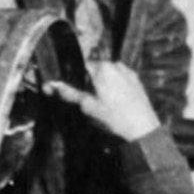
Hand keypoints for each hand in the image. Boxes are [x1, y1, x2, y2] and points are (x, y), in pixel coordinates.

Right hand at [43, 60, 161, 142]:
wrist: (142, 128)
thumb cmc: (114, 117)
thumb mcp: (87, 106)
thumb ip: (69, 93)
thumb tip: (52, 85)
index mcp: (103, 68)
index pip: (81, 65)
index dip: (75, 78)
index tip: (73, 89)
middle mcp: (116, 65)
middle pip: (95, 70)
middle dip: (89, 82)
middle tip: (88, 101)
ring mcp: (128, 72)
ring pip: (108, 75)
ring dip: (102, 85)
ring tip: (103, 105)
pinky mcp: (136, 81)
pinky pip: (120, 80)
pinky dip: (115, 88)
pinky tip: (115, 104)